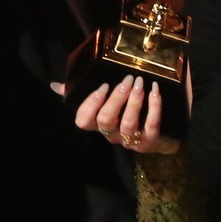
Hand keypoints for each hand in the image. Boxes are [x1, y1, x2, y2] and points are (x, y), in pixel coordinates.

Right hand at [52, 75, 180, 153]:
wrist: (165, 135)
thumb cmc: (133, 114)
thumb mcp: (110, 103)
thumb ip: (84, 95)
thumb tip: (55, 86)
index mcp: (100, 124)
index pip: (83, 121)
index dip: (90, 104)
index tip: (104, 86)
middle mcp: (113, 135)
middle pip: (105, 121)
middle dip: (115, 99)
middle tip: (128, 79)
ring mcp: (131, 140)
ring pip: (127, 124)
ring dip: (134, 102)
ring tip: (141, 83)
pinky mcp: (150, 142)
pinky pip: (151, 126)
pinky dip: (154, 108)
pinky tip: (155, 92)